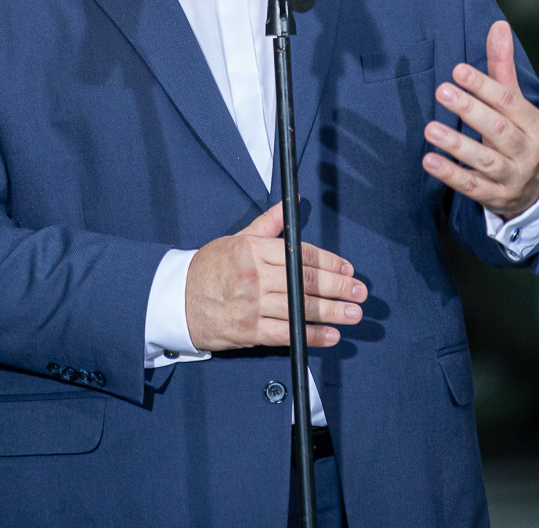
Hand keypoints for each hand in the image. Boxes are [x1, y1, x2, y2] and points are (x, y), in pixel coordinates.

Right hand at [185, 203, 365, 351]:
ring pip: (299, 308)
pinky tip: (331, 335)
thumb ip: (269, 224)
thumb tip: (292, 203)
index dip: (330, 263)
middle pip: (305, 281)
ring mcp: (252, 304)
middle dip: (338, 288)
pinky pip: (286, 333)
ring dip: (331, 312)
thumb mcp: (237, 239)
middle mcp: (254, 275)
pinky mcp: (248, 330)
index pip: (301, 254)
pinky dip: (311, 335)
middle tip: (360, 292)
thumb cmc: (210, 268)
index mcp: (253, 250)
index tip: (348, 270)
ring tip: (353, 314)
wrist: (178, 300)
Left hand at [421, 20, 538, 218]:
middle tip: (442, 91)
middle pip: (499, 130)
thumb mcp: (516, 103)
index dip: (484, 85)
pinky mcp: (495, 197)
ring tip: (430, 129)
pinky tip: (429, 161)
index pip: (510, 102)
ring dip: (457, 145)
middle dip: (470, 110)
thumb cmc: (519, 133)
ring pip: (486, 161)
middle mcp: (527, 151)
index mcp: (535, 124)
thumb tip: (498, 24)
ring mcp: (513, 177)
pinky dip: (450, 175)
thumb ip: (502, 67)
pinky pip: (472, 187)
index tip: (458, 70)